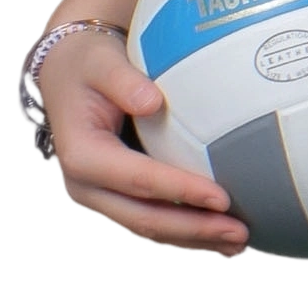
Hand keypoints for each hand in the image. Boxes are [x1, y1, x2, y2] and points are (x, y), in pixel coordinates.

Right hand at [38, 30, 248, 255]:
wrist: (67, 77)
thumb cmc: (89, 65)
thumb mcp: (101, 61)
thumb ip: (123, 80)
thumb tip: (152, 102)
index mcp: (81, 154)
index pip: (137, 179)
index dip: (180, 190)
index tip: (222, 198)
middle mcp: (85, 186)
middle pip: (144, 218)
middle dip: (194, 230)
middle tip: (240, 233)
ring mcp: (98, 198)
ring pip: (148, 229)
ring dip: (194, 240)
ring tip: (238, 245)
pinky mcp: (114, 200)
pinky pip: (150, 223)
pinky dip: (184, 233)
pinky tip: (217, 238)